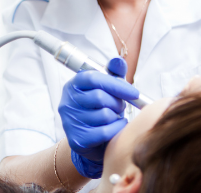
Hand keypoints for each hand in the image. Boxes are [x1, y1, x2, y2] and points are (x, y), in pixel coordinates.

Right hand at [58, 58, 138, 178]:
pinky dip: (116, 129)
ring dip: (116, 117)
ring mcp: (70, 121)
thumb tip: (118, 60)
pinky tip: (116, 126)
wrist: (90, 139)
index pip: (93, 78)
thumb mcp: (106, 88)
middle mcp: (67, 102)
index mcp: (73, 85)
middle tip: (120, 107)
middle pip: (100, 97)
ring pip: (104, 115)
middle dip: (117, 103)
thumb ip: (113, 74)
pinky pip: (105, 132)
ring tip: (114, 117)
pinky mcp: (77, 139)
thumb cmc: (99, 109)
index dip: (116, 84)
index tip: (133, 92)